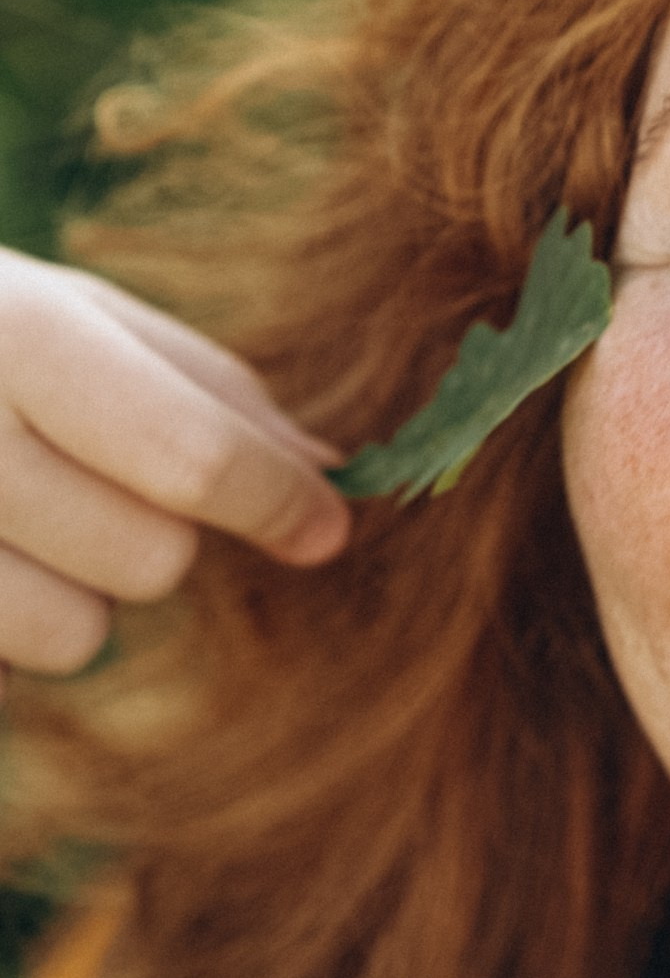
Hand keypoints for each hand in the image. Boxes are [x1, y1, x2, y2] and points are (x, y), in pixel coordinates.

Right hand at [0, 250, 348, 689]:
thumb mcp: (71, 311)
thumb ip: (206, 384)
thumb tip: (329, 468)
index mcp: (14, 331)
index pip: (191, 457)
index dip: (279, 503)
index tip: (326, 528)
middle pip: (149, 560)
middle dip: (153, 534)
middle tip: (90, 481)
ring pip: (74, 635)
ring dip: (72, 593)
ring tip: (13, 517)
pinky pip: (0, 665)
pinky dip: (1, 623)